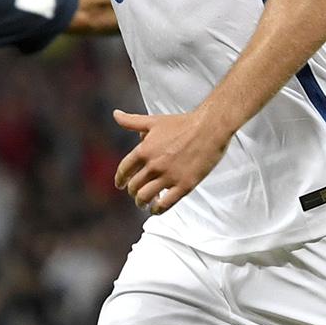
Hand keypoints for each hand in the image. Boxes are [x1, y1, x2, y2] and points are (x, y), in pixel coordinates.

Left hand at [113, 107, 230, 212]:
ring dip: (142, 202)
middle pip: (134, 186)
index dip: (120, 179)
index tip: (120, 184)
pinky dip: (157, 210)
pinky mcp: (184, 185)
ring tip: (144, 203)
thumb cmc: (183, 123)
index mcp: (144, 150)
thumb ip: (132, 121)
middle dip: (133, 192)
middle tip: (136, 194)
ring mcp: (169, 176)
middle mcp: (153, 165)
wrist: (210, 127)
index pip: (124, 170)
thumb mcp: (154, 121)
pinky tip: (156, 209)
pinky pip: (165, 204)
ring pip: (145, 198)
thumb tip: (116, 114)